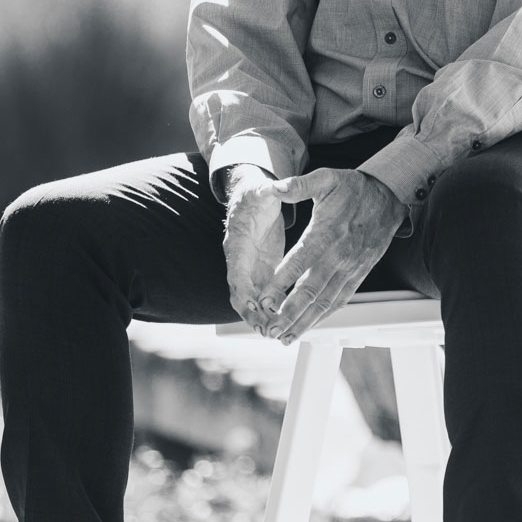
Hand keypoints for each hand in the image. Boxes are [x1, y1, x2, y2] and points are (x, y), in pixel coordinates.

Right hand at [222, 165, 285, 335]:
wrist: (252, 198)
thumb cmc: (257, 193)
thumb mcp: (262, 190)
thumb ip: (267, 190)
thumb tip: (272, 186)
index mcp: (237, 241)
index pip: (236, 269)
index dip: (243, 288)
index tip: (251, 304)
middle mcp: (240, 259)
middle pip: (240, 292)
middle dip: (251, 313)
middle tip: (266, 329)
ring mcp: (250, 268)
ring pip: (251, 299)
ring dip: (261, 317)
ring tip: (275, 334)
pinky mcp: (262, 272)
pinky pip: (264, 295)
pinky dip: (271, 310)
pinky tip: (285, 323)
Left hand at [257, 168, 406, 341]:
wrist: (388, 197)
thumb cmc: (354, 188)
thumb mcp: (327, 179)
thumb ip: (300, 185)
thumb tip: (277, 188)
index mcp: (327, 233)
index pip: (300, 262)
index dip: (281, 282)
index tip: (264, 299)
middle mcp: (338, 256)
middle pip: (311, 290)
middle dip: (289, 313)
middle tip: (271, 330)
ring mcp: (350, 268)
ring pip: (325, 301)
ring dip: (305, 321)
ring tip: (285, 337)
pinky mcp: (358, 274)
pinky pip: (340, 299)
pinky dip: (325, 315)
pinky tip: (310, 326)